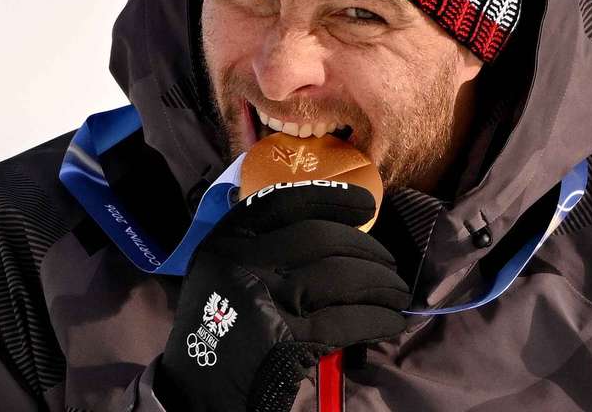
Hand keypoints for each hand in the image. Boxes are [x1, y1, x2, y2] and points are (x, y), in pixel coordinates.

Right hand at [158, 181, 409, 411]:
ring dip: (381, 285)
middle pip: (321, 238)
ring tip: (397, 294)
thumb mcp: (226, 271)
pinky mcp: (281, 339)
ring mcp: (261, 298)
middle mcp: (240, 260)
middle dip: (368, 250)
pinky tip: (389, 322)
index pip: (285, 202)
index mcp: (227, 239)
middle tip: (392, 266)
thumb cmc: (219, 327)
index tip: (367, 206)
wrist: (194, 392)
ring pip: (339, 276)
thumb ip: (264, 245)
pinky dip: (375, 319)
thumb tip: (340, 231)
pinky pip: (344, 320)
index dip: (332, 199)